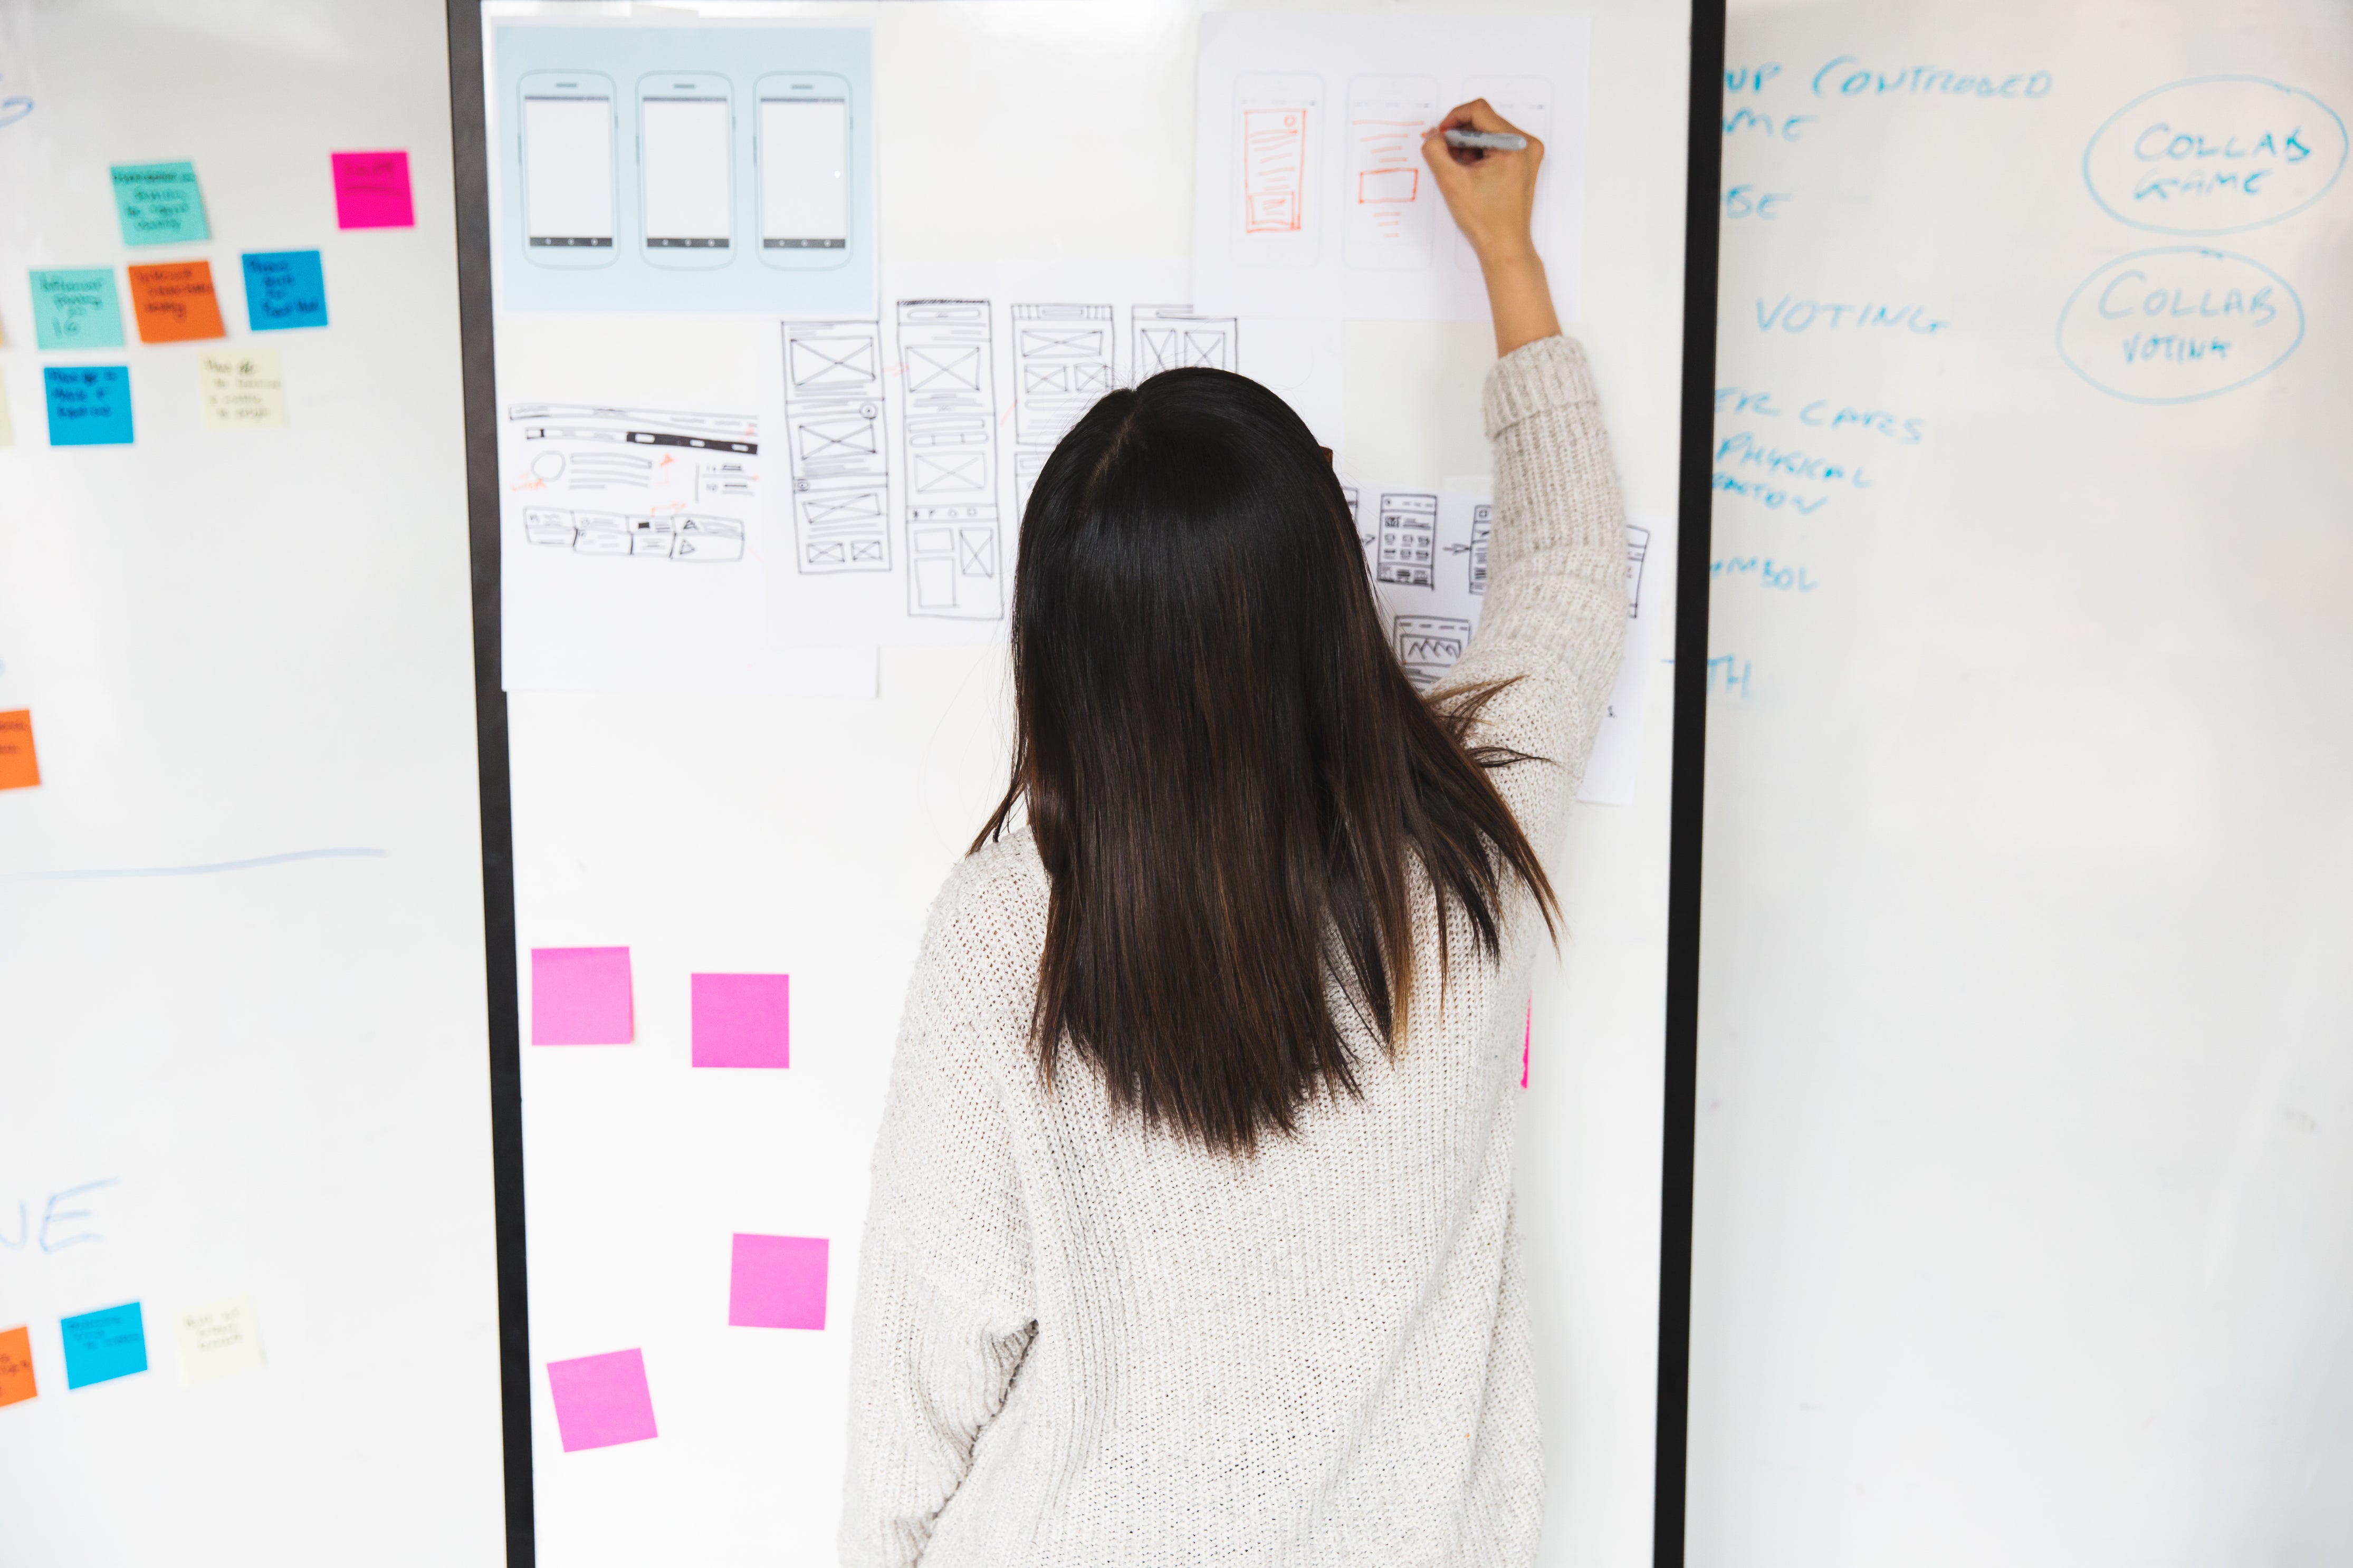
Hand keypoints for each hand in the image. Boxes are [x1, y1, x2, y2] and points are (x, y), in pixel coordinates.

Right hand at [1422, 100, 1558, 356]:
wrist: (1505, 246)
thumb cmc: (1486, 221)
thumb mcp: (1452, 182)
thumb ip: (1435, 152)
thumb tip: (1432, 134)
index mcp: (1514, 145)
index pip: (1479, 110)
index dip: (1454, 119)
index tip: (1440, 135)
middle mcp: (1526, 145)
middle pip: (1485, 121)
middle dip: (1461, 136)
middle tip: (1447, 157)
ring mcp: (1527, 153)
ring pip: (1489, 133)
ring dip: (1469, 146)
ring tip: (1461, 170)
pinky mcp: (1524, 162)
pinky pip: (1497, 145)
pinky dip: (1480, 153)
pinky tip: (1472, 173)